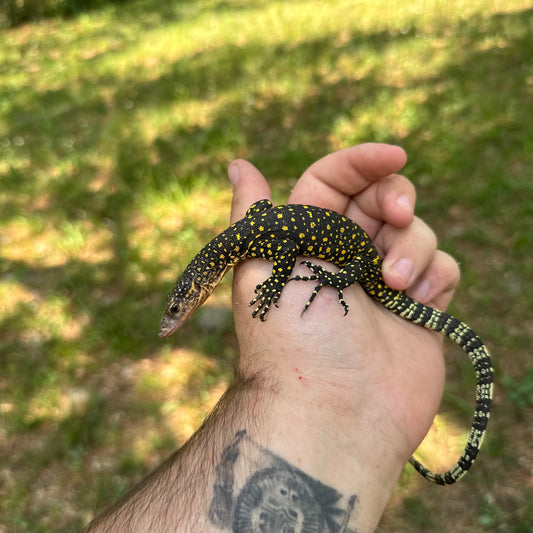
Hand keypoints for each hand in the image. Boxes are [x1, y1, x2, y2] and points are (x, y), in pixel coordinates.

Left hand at [228, 144, 459, 473]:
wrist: (332, 412)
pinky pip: (443, 266)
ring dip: (412, 247)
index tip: (392, 154)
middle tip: (395, 216)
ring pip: (416, 230)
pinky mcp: (419, 307)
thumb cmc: (289, 339)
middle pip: (381, 196)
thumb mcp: (261, 265)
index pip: (334, 180)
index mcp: (307, 240)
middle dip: (395, 196)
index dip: (362, 161)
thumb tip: (238, 165)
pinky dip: (436, 274)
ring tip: (394, 286)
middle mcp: (345, 256)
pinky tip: (416, 302)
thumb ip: (254, 213)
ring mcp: (383, 282)